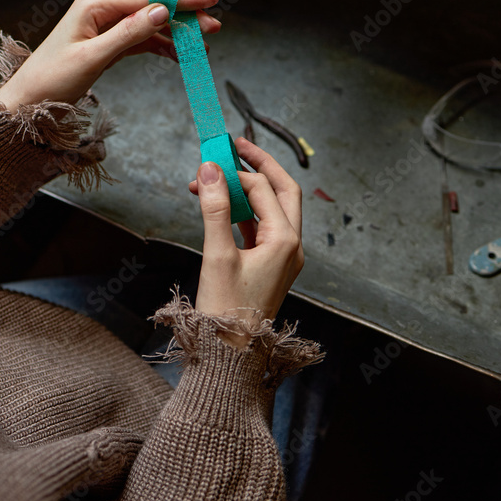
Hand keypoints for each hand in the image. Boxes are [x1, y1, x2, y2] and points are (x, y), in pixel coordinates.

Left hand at [0, 0, 221, 111]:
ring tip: (202, 44)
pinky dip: (160, 47)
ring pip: (149, 25)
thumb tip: (160, 12)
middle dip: (184, 17)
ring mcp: (104, 25)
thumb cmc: (52, 79)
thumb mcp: (92, 57)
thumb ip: (128, 34)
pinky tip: (179, 54)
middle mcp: (101, 8)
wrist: (28, 102)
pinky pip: (140, 41)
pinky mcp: (107, 43)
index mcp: (95, 3)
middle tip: (214, 27)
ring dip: (176, 35)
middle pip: (152, 8)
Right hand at [188, 137, 303, 347]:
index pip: (262, 190)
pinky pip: (263, 228)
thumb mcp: (216, 255)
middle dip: (260, 166)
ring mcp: (285, 257)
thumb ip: (214, 208)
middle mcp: (292, 246)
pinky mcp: (272, 266)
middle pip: (283, 191)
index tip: (208, 159)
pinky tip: (223, 207)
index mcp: (286, 241)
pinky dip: (245, 212)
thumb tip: (210, 170)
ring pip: (274, 209)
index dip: (236, 172)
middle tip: (236, 145)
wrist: (232, 355)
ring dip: (249, 190)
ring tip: (218, 178)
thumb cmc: (225, 310)